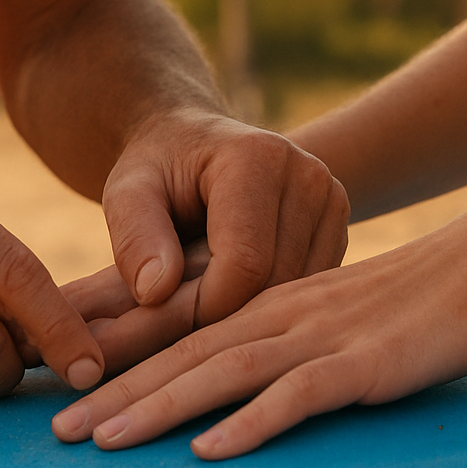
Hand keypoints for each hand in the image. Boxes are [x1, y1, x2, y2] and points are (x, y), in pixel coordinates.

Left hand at [52, 223, 466, 458]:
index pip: (183, 332)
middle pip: (184, 353)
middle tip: (55, 431)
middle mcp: (282, 310)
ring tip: (102, 442)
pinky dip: (251, 422)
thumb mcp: (337, 314)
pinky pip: (300, 394)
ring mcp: (323, 334)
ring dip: (159, 408)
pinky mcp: (366, 362)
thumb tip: (241, 387)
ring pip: (223, 371)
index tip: (73, 395)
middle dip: (116, 392)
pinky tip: (210, 450)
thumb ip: (287, 342)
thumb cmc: (419, 295)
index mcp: (270, 297)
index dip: (126, 363)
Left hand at [102, 109, 349, 324]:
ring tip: (202, 302)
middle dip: (224, 317)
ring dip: (248, 315)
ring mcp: (332, 201)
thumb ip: (135, 236)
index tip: (164, 319)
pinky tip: (233, 295)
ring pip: (297, 294)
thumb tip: (155, 292)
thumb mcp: (127, 193)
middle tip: (177, 323)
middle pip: (276, 282)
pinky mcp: (339, 226)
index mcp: (257, 158)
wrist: (193, 145)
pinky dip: (270, 305)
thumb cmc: (157, 171)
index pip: (245, 263)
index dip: (202, 308)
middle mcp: (309, 175)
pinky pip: (309, 290)